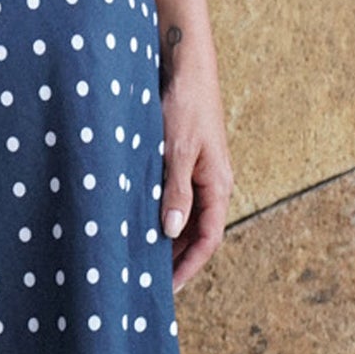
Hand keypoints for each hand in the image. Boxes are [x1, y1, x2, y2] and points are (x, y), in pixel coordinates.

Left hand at [158, 52, 231, 290]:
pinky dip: (158, 214)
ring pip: (183, 217)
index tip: (167, 289)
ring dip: (164, 238)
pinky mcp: (182, 162)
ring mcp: (198, 173)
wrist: (184, 64)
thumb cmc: (185, 104)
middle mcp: (212, 184)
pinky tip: (136, 223)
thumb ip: (175, 191)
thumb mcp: (177, 150)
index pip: (208, 239)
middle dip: (175, 258)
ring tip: (137, 258)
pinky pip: (173, 198)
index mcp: (218, 185)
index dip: (188, 266)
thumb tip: (169, 232)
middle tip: (146, 280)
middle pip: (196, 233)